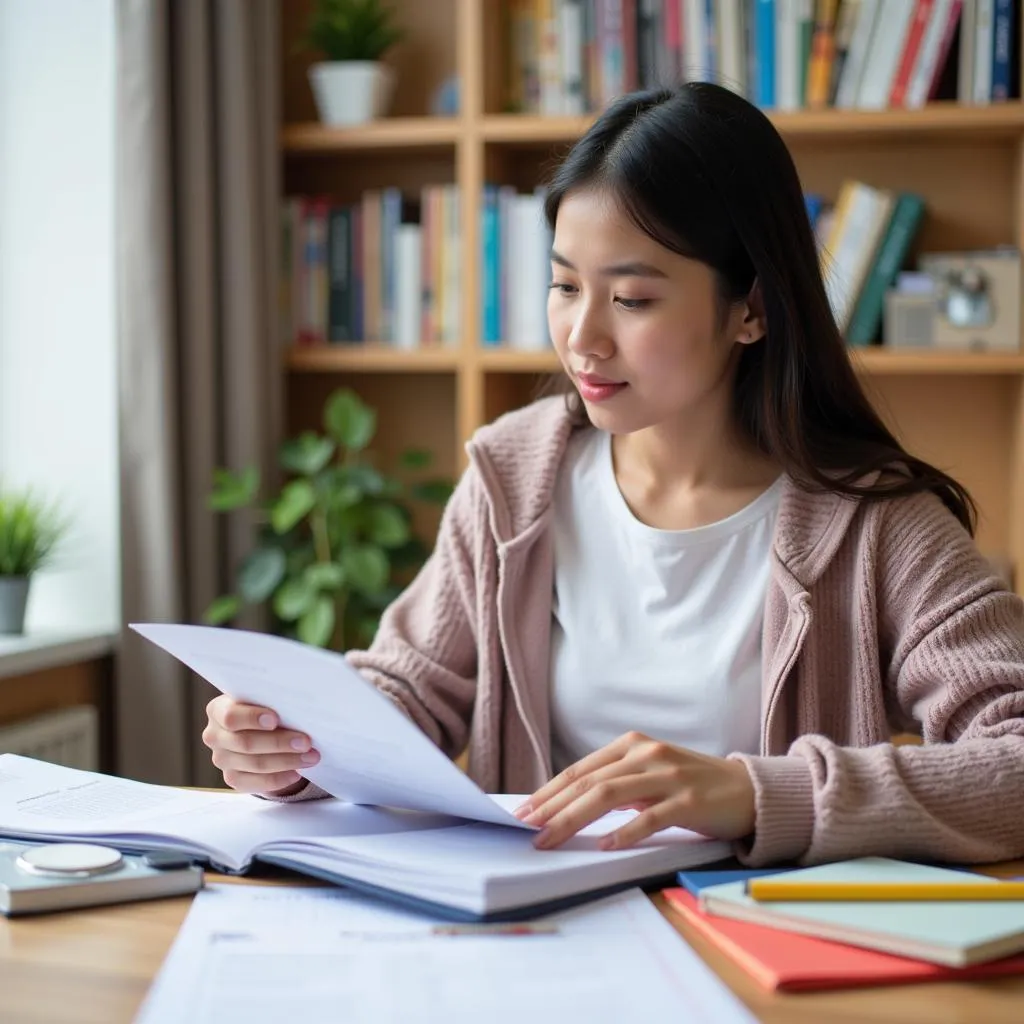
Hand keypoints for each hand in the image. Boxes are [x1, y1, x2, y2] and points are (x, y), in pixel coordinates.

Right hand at [202, 694, 319, 795]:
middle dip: (279, 742)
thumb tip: (300, 709)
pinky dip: (279, 778)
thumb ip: (273, 701)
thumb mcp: (265, 699)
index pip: (230, 716)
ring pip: (255, 763)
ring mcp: (222, 759)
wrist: (259, 729)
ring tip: (311, 756)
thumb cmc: (265, 708)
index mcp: (218, 709)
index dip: (252, 718)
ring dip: (286, 761)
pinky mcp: (233, 778)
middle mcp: (214, 736)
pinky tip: (297, 772)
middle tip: (306, 742)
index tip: (276, 719)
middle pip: (246, 743)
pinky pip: (256, 783)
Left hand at [515, 731, 755, 850]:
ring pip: (609, 795)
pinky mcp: (689, 800)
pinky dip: (624, 832)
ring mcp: (668, 776)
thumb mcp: (649, 775)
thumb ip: (615, 783)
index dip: (548, 791)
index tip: (522, 812)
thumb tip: (566, 806)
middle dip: (552, 808)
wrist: (747, 790)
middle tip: (526, 830)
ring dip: (574, 820)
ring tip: (550, 840)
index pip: (580, 770)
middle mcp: (646, 754)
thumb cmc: (691, 786)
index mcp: (632, 744)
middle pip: (588, 782)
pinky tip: (605, 846)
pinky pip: (650, 817)